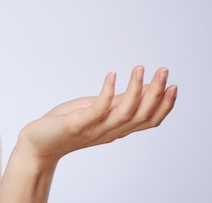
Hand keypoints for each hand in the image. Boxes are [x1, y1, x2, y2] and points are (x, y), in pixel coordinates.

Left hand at [16, 67, 177, 164]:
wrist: (38, 143)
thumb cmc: (65, 124)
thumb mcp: (95, 110)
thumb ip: (116, 102)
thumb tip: (140, 88)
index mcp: (116, 128)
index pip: (148, 120)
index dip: (164, 105)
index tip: (174, 85)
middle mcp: (110, 131)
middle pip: (142, 115)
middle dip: (156, 93)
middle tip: (164, 71)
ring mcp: (95, 129)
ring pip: (125, 113)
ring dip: (136, 90)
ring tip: (140, 68)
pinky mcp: (78, 125)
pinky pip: (97, 110)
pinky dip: (107, 93)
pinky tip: (112, 76)